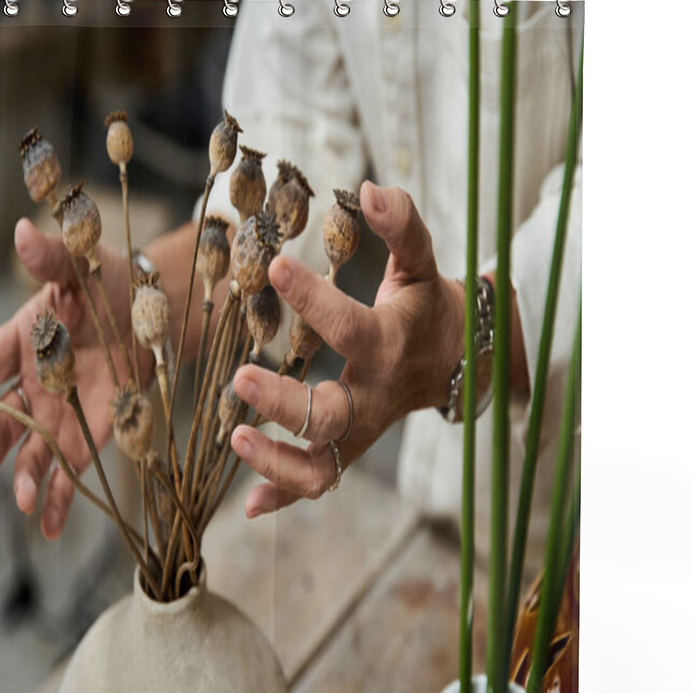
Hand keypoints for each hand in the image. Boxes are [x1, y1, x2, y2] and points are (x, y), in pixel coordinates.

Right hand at [0, 218, 151, 538]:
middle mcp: (32, 382)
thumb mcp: (82, 267)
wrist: (153, 307)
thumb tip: (23, 231)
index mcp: (20, 340)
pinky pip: (70, 466)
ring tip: (22, 500)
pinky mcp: (91, 430)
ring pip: (31, 451)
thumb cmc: (109, 283)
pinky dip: (60, 495)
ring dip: (24, 477)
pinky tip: (49, 524)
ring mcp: (60, 410)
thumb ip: (52, 258)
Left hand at [231, 181, 465, 518]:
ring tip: (236, 440)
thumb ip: (402, 225)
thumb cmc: (429, 307)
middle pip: (330, 414)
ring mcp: (361, 431)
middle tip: (239, 378)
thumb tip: (370, 189)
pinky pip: (320, 482)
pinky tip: (249, 503)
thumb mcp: (422, 262)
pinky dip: (285, 496)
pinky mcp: (350, 449)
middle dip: (286, 402)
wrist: (456, 361)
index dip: (314, 299)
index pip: (350, 328)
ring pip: (323, 466)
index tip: (274, 267)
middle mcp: (374, 397)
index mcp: (389, 345)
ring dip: (278, 462)